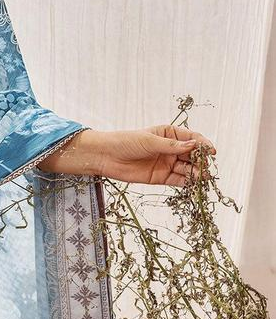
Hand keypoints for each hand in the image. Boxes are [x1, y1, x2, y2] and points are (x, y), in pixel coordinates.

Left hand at [92, 125, 216, 185]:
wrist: (107, 157)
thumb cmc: (126, 142)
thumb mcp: (150, 141)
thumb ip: (172, 145)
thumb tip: (194, 145)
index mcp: (169, 134)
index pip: (192, 138)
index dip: (203, 144)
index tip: (211, 151)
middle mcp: (171, 149)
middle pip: (192, 155)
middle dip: (201, 161)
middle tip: (206, 167)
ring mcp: (167, 163)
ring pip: (187, 169)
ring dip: (196, 173)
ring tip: (202, 177)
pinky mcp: (162, 177)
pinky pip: (178, 180)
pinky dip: (187, 183)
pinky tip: (193, 184)